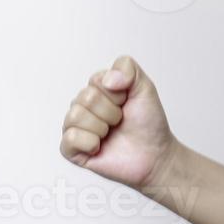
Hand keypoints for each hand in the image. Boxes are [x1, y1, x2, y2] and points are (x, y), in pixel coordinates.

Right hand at [58, 54, 179, 190]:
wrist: (154, 154)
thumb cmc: (148, 123)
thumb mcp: (145, 88)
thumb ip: (128, 69)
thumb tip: (107, 79)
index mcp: (98, 89)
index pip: (96, 80)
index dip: (117, 94)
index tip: (127, 102)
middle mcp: (84, 106)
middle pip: (85, 98)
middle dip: (111, 112)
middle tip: (120, 121)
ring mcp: (77, 127)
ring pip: (74, 116)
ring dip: (101, 127)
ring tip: (111, 133)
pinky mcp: (72, 149)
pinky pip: (69, 139)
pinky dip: (89, 143)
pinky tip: (100, 146)